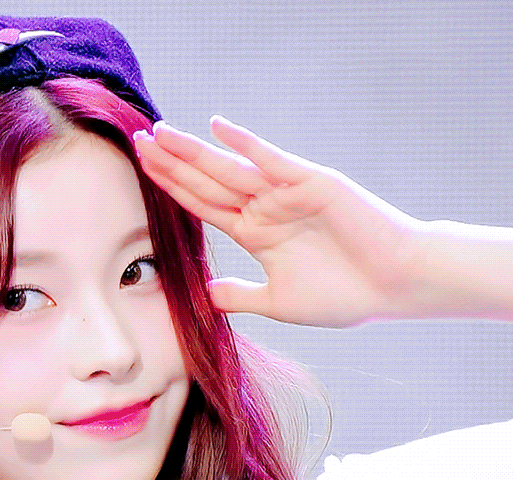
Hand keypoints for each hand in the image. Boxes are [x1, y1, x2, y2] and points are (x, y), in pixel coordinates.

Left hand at [134, 117, 424, 327]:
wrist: (394, 286)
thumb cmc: (344, 294)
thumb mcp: (278, 301)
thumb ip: (239, 295)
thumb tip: (203, 295)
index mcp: (255, 233)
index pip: (201, 205)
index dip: (171, 188)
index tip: (142, 171)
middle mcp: (264, 208)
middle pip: (206, 181)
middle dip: (171, 163)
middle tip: (135, 142)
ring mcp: (285, 193)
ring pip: (229, 168)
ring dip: (193, 151)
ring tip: (159, 133)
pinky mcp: (311, 183)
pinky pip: (271, 160)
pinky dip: (245, 143)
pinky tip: (216, 127)